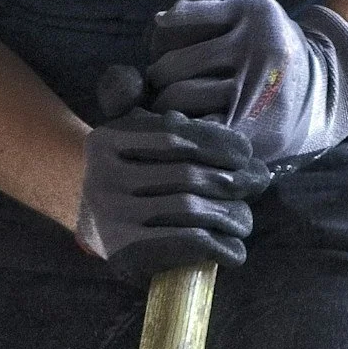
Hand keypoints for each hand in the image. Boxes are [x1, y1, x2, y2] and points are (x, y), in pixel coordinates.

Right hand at [75, 87, 269, 282]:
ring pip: (191, 210)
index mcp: (108, 139)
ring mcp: (113, 219)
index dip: (218, 142)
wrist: (88, 223)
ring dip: (229, 216)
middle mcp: (104, 178)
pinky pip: (186, 244)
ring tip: (245, 220)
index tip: (246, 153)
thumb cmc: (125, 168)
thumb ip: (139, 94)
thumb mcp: (126, 125)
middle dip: (231, 180)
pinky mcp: (127, 255)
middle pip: (187, 175)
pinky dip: (218, 247)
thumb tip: (169, 93)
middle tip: (259, 183)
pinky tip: (234, 251)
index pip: (175, 135)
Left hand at [144, 0, 347, 166]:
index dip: (158, 39)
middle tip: (161, 85)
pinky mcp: (247, 128)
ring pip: (176, 96)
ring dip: (163, 105)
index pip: (174, 22)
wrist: (322, 96)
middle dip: (158, 76)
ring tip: (170, 106)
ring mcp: (252, 90)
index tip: (163, 50)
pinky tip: (185, 125)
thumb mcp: (252, 6)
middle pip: (170, 62)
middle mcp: (255, 47)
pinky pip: (193, 128)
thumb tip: (161, 17)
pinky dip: (181, 128)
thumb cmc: (270, 49)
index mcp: (253, 11)